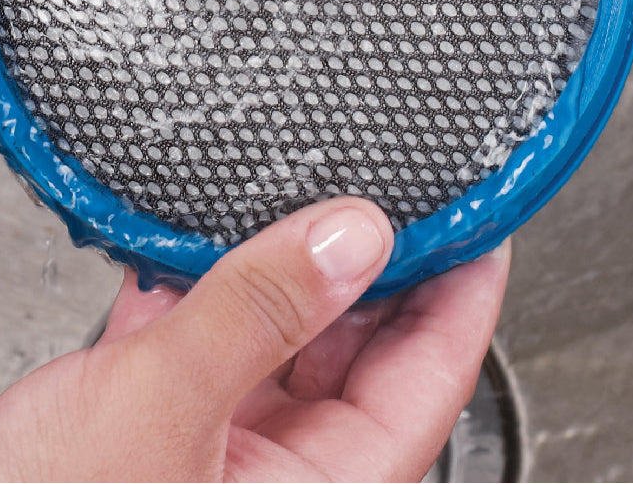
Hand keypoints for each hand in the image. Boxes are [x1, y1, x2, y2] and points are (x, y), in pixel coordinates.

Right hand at [0, 198, 510, 481]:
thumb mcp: (159, 408)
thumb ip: (255, 313)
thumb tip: (352, 237)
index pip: (429, 375)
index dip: (461, 287)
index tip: (478, 216)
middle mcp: (281, 475)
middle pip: (355, 349)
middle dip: (363, 262)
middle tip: (375, 178)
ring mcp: (217, 448)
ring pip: (275, 337)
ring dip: (273, 267)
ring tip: (286, 193)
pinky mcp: (154, 426)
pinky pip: (198, 339)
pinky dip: (192, 286)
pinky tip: (178, 243)